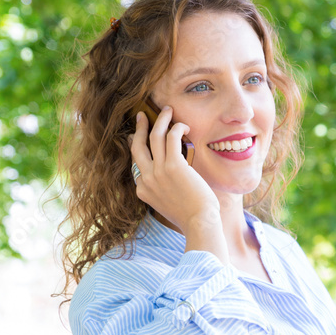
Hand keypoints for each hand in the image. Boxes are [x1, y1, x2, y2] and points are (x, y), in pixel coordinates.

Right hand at [127, 106, 222, 237]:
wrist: (199, 224)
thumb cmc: (190, 217)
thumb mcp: (167, 206)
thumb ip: (162, 192)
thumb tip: (170, 179)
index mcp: (143, 190)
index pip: (137, 164)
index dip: (138, 147)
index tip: (139, 137)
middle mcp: (147, 180)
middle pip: (137, 147)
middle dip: (139, 128)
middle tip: (142, 116)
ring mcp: (158, 172)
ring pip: (154, 137)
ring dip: (160, 120)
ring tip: (167, 110)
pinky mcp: (173, 166)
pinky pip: (172, 138)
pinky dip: (177, 128)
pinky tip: (183, 126)